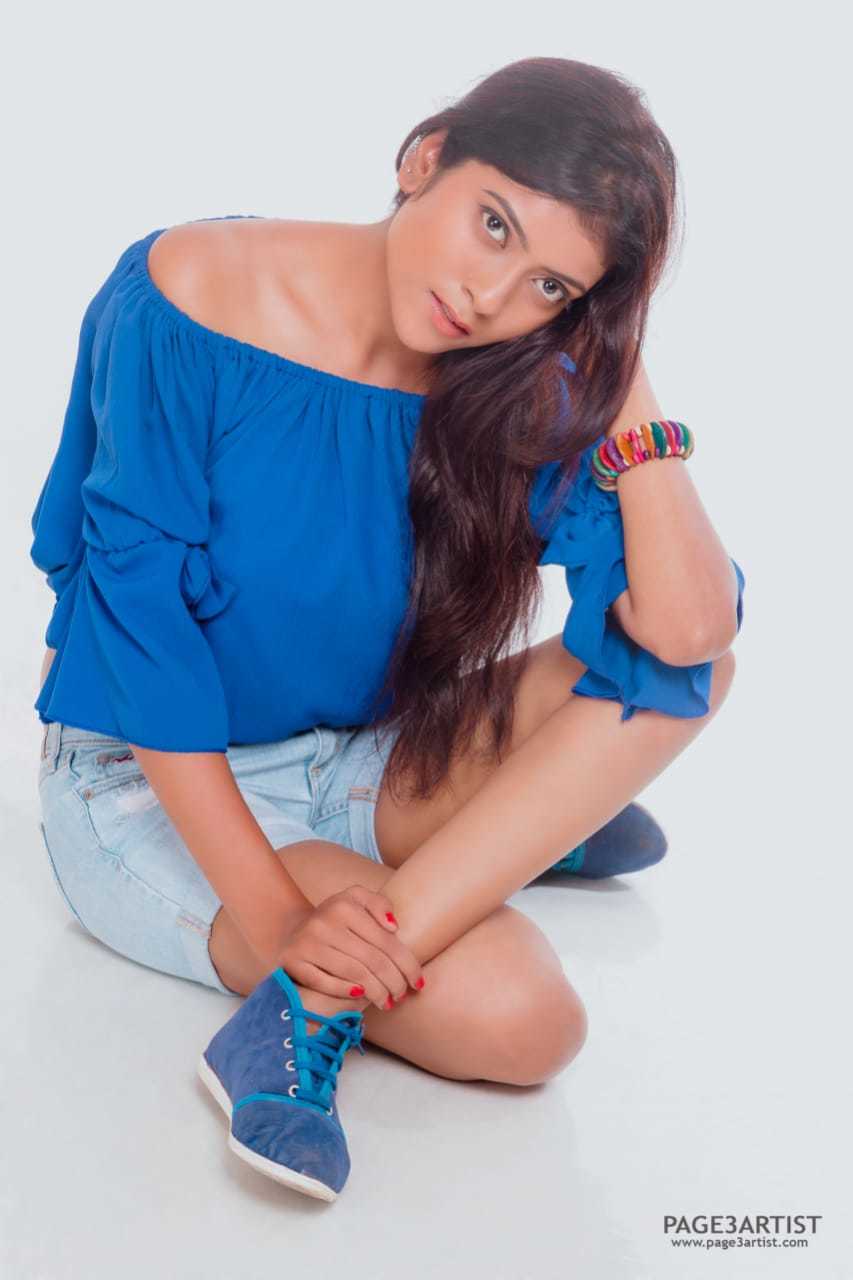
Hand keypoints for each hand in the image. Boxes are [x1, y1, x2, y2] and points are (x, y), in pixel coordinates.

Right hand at [276, 884, 424, 1010]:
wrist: (293, 928)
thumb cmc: (336, 918)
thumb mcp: (356, 900)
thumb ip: (378, 904)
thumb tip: (393, 927)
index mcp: (345, 905)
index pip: (386, 941)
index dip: (407, 964)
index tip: (418, 982)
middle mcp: (324, 922)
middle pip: (372, 960)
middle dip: (394, 982)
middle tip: (402, 996)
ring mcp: (306, 942)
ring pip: (353, 973)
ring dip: (376, 992)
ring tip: (387, 1001)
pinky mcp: (292, 961)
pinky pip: (324, 982)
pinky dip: (345, 991)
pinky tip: (359, 997)